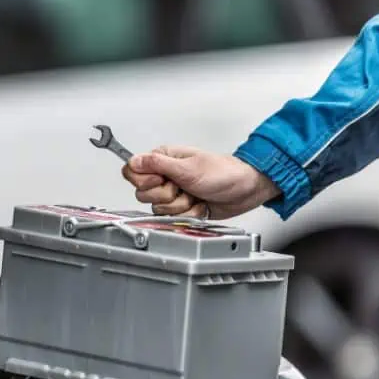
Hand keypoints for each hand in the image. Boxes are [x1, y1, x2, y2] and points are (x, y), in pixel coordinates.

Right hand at [121, 145, 280, 219]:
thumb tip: (133, 160)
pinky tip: (199, 205)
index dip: (144, 180)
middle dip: (166, 196)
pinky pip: (173, 218)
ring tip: (194, 196)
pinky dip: (189, 214)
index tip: (162, 179)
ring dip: (180, 206)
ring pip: (158, 208)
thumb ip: (157, 164)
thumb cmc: (223, 173)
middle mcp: (165, 175)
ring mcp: (173, 193)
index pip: (133, 171)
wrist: (245, 190)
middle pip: (143, 194)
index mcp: (163, 159)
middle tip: (183, 187)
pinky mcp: (181, 208)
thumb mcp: (188, 168)